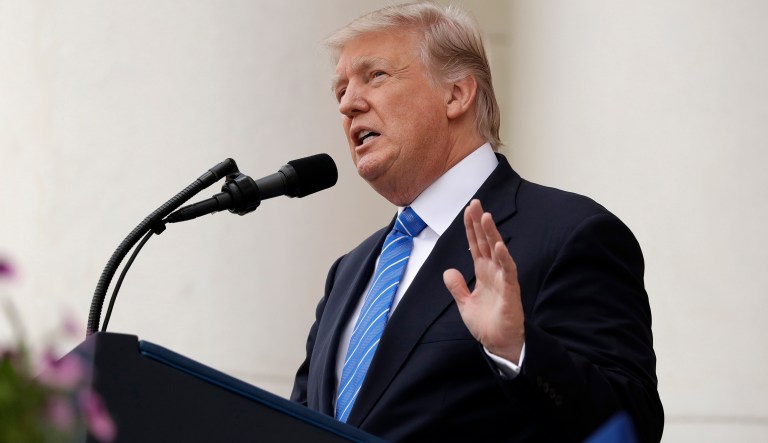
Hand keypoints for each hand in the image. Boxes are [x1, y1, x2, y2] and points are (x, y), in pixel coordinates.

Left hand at [443, 199, 524, 363]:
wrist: (499, 344)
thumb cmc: (486, 324)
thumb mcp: (464, 303)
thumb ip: (457, 287)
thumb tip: (449, 271)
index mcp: (483, 272)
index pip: (476, 245)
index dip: (471, 228)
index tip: (468, 210)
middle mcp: (494, 272)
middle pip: (486, 242)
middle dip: (480, 223)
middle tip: (476, 203)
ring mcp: (503, 279)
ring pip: (498, 251)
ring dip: (492, 234)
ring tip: (486, 217)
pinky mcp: (510, 291)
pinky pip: (508, 271)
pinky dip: (504, 258)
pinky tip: (498, 246)